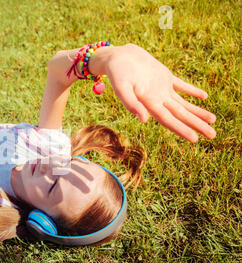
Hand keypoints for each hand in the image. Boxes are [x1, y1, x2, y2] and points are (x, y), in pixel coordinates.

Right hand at [97, 44, 216, 142]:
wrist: (116, 56)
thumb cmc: (117, 72)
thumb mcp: (122, 87)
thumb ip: (131, 103)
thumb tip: (144, 120)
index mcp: (148, 103)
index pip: (168, 120)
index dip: (182, 129)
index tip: (195, 139)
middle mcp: (157, 99)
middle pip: (180, 115)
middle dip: (196, 124)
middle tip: (212, 135)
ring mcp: (162, 88)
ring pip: (182, 103)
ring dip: (197, 112)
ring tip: (212, 120)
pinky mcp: (164, 77)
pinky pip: (181, 86)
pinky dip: (192, 91)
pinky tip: (204, 97)